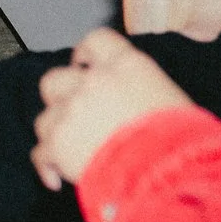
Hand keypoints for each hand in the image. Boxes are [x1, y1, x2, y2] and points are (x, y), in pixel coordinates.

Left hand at [31, 26, 193, 190]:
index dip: (84, 52)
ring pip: (45, 118)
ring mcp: (71, 111)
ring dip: (55, 134)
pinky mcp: (56, 143)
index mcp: (126, 66)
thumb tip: (143, 105)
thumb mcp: (172, 100)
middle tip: (71, 111)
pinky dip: (46, 167)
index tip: (81, 63)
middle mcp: (93, 83)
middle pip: (55, 79)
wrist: (165, 168)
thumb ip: (146, 93)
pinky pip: (40, 154)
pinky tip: (56, 180)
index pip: (97, 41)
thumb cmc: (180, 139)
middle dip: (59, 96)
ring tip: (71, 151)